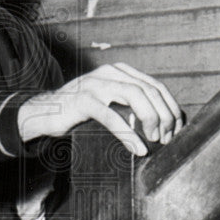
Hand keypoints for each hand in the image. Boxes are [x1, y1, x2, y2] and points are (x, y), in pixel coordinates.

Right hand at [17, 62, 182, 155]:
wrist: (43, 113)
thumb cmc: (79, 112)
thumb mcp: (109, 103)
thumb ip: (130, 105)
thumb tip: (161, 124)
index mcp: (120, 71)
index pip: (156, 86)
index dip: (171, 108)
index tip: (176, 130)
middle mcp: (110, 72)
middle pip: (150, 89)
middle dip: (165, 116)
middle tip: (167, 139)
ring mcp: (96, 84)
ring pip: (135, 95)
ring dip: (151, 119)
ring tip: (155, 140)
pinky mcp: (83, 100)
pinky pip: (111, 115)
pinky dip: (128, 133)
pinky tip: (137, 148)